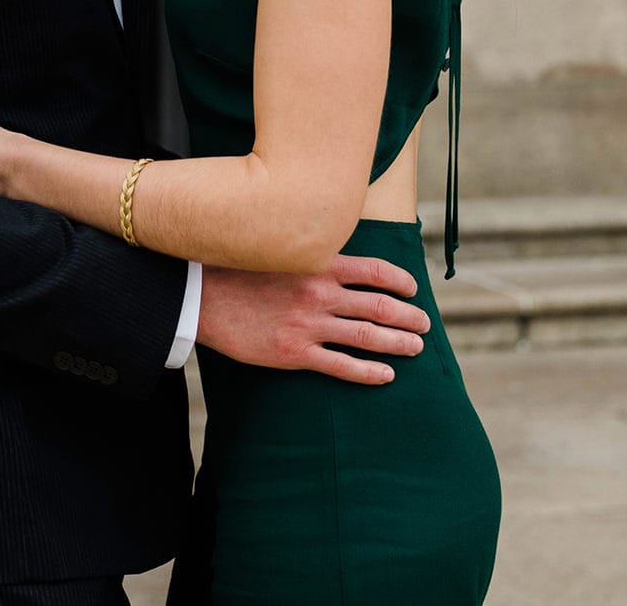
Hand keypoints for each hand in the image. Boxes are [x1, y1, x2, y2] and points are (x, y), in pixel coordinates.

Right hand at [195, 257, 431, 385]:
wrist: (201, 295)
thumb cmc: (237, 269)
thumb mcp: (278, 250)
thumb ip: (309, 254)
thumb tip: (336, 256)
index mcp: (318, 263)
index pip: (374, 270)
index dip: (400, 281)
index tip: (413, 289)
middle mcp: (320, 292)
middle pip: (380, 305)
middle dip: (408, 316)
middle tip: (425, 324)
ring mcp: (310, 324)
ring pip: (367, 335)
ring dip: (397, 342)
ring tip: (416, 348)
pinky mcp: (295, 352)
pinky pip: (342, 365)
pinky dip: (368, 372)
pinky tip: (386, 375)